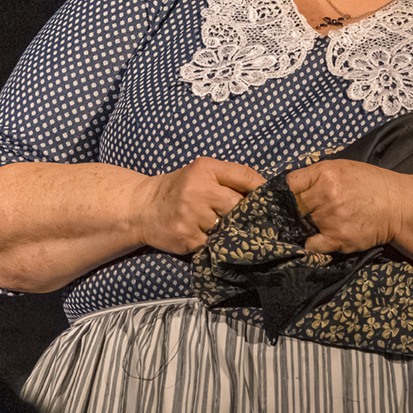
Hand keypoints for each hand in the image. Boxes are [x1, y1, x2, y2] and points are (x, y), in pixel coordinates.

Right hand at [133, 156, 265, 254]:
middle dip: (241, 213)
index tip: (270, 198)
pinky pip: (213, 243)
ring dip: (226, 230)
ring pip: (228, 227)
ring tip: (212, 225)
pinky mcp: (187, 237)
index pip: (246, 176)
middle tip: (236, 217)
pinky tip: (201, 235)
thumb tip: (266, 192)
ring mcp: (191, 215)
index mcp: (205, 168)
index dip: (262, 188)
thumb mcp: (201, 174)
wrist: (142, 208)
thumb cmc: (179, 190)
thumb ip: (229, 178)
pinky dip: (212, 243)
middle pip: (240, 206)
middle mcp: (198, 189)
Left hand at [287, 159, 402, 253]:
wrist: (399, 206)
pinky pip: (311, 245)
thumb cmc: (369, 185)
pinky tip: (323, 237)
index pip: (288, 184)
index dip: (286, 193)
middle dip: (296, 211)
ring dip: (307, 226)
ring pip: (301, 226)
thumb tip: (288, 187)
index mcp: (324, 174)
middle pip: (293, 207)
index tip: (289, 198)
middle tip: (308, 211)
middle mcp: (325, 195)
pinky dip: (313, 244)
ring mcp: (331, 218)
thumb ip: (314, 176)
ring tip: (326, 221)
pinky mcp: (338, 238)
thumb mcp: (341, 169)